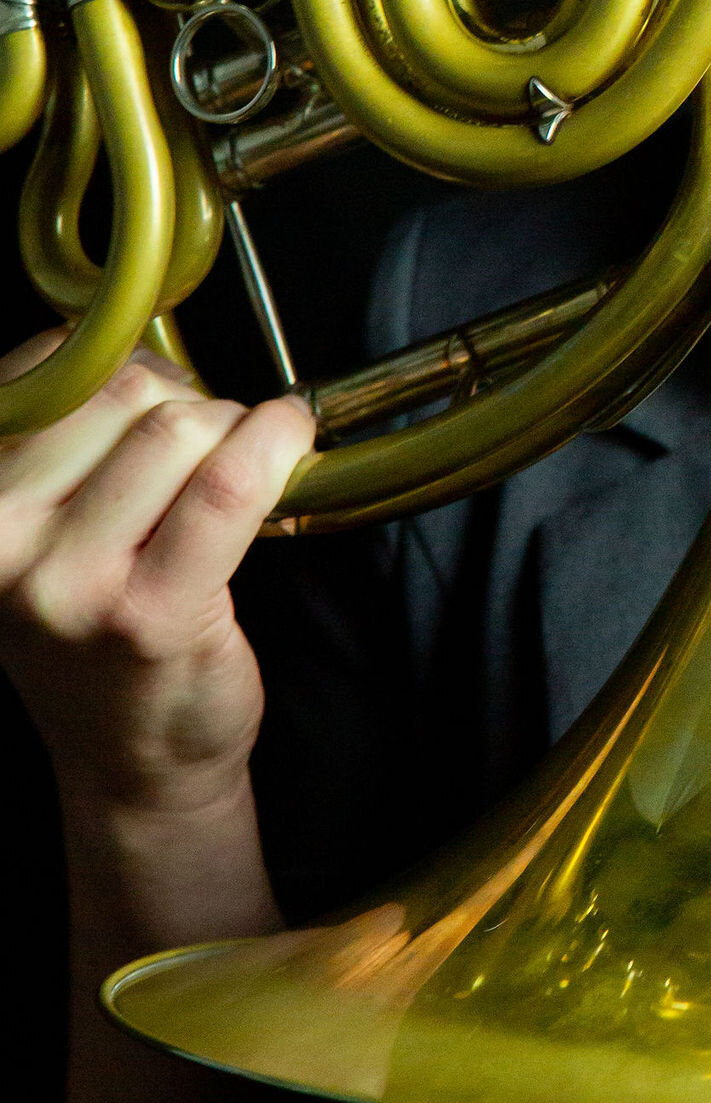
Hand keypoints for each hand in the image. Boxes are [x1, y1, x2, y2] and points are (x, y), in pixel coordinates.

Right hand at [0, 332, 312, 821]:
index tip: (154, 391)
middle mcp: (0, 545)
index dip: (120, 363)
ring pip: (178, 430)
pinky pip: (229, 485)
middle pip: (121, 394)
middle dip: (184, 398)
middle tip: (205, 441)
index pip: (46, 370)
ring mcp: (71, 584)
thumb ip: (58, 444)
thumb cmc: (94, 633)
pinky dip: (276, 443)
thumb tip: (128, 340)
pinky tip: (289, 441)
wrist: (132, 761)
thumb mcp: (36, 534)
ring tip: (235, 466)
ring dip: (232, 427)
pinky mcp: (152, 613)